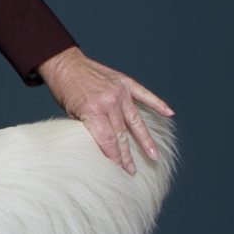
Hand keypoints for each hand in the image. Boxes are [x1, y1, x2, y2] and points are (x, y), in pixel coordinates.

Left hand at [37, 47, 172, 175]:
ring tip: (154, 155)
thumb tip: (104, 146)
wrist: (65, 64)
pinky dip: (158, 104)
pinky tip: (169, 114)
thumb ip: (89, 128)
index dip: (115, 157)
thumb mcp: (71, 113)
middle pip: (122, 134)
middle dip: (126, 154)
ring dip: (145, 140)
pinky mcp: (125, 82)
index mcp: (93, 110)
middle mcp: (109, 101)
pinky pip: (144, 95)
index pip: (108, 140)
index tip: (119, 169)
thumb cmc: (64, 90)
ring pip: (135, 121)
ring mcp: (119, 91)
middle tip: (132, 170)